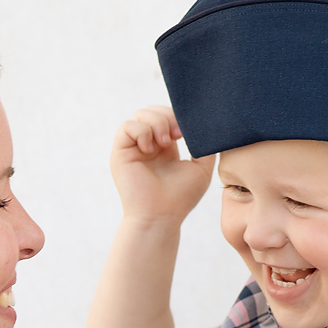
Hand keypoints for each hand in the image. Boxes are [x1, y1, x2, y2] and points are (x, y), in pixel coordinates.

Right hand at [108, 106, 214, 225]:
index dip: (177, 116)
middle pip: (153, 110)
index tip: (187, 130)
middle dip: (168, 116)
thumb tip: (207, 125)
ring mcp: (133, 148)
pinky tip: (151, 149)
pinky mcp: (120, 152)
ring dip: (157, 122)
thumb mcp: (201, 168)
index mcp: (164, 147)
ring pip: (141, 114)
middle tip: (178, 134)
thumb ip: (205, 146)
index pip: (167, 116)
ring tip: (165, 142)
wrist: (161, 217)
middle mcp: (147, 144)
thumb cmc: (180, 198)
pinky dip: (142, 132)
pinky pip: (127, 127)